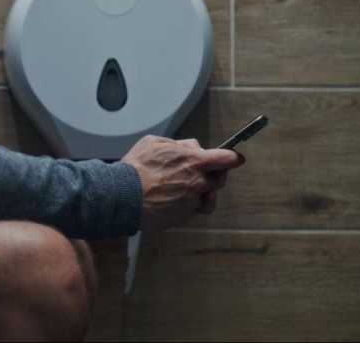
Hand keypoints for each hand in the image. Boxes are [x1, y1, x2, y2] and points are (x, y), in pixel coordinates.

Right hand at [121, 135, 244, 232]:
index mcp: (194, 162)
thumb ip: (178, 143)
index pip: (227, 159)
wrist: (123, 195)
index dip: (233, 158)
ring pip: (207, 197)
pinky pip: (192, 209)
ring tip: (186, 187)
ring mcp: (191, 202)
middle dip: (214, 174)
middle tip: (202, 172)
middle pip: (219, 180)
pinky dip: (187, 204)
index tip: (236, 158)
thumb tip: (192, 147)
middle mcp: (197, 183)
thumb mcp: (154, 142)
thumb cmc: (136, 168)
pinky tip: (174, 198)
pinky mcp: (182, 217)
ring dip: (201, 191)